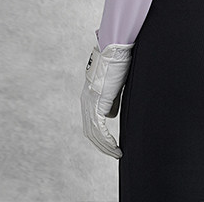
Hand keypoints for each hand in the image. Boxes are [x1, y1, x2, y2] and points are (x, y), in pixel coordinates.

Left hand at [80, 38, 134, 158]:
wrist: (115, 48)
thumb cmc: (118, 59)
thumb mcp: (115, 83)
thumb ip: (112, 98)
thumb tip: (112, 113)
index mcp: (89, 95)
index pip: (91, 121)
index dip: (100, 134)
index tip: (110, 143)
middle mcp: (86, 101)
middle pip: (90, 131)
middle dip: (102, 144)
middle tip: (114, 152)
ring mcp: (90, 103)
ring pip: (94, 134)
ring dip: (105, 147)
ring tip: (117, 153)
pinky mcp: (97, 103)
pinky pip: (100, 130)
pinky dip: (107, 142)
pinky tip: (116, 149)